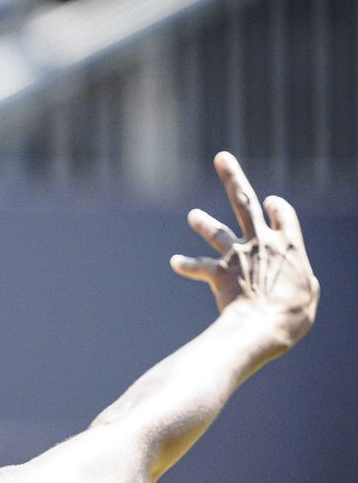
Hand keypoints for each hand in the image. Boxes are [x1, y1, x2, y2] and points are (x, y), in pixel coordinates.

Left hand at [172, 152, 318, 348]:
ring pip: (217, 231)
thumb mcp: (307, 292)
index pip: (283, 213)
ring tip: (193, 215)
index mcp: (289, 244)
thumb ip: (298, 277)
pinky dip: (187, 264)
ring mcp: (237, 255)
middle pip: (245, 202)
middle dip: (232, 177)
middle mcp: (261, 242)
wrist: (264, 325)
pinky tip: (175, 261)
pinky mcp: (219, 273)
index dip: (276, 206)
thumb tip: (295, 279)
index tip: (270, 202)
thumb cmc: (292, 314)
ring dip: (204, 222)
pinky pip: (199, 267)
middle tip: (221, 157)